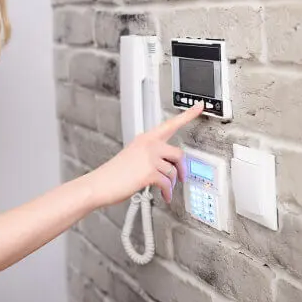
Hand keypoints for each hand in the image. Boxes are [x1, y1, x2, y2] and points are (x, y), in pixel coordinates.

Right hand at [85, 102, 203, 207]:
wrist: (101, 183)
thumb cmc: (115, 173)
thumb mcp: (133, 155)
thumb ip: (151, 155)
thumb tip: (168, 166)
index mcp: (146, 138)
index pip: (171, 123)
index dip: (188, 114)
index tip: (199, 106)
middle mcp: (149, 145)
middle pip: (178, 154)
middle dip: (181, 169)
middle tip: (180, 178)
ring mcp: (149, 158)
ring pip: (173, 172)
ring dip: (171, 184)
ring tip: (164, 189)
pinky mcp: (149, 172)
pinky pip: (167, 184)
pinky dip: (167, 193)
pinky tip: (164, 196)